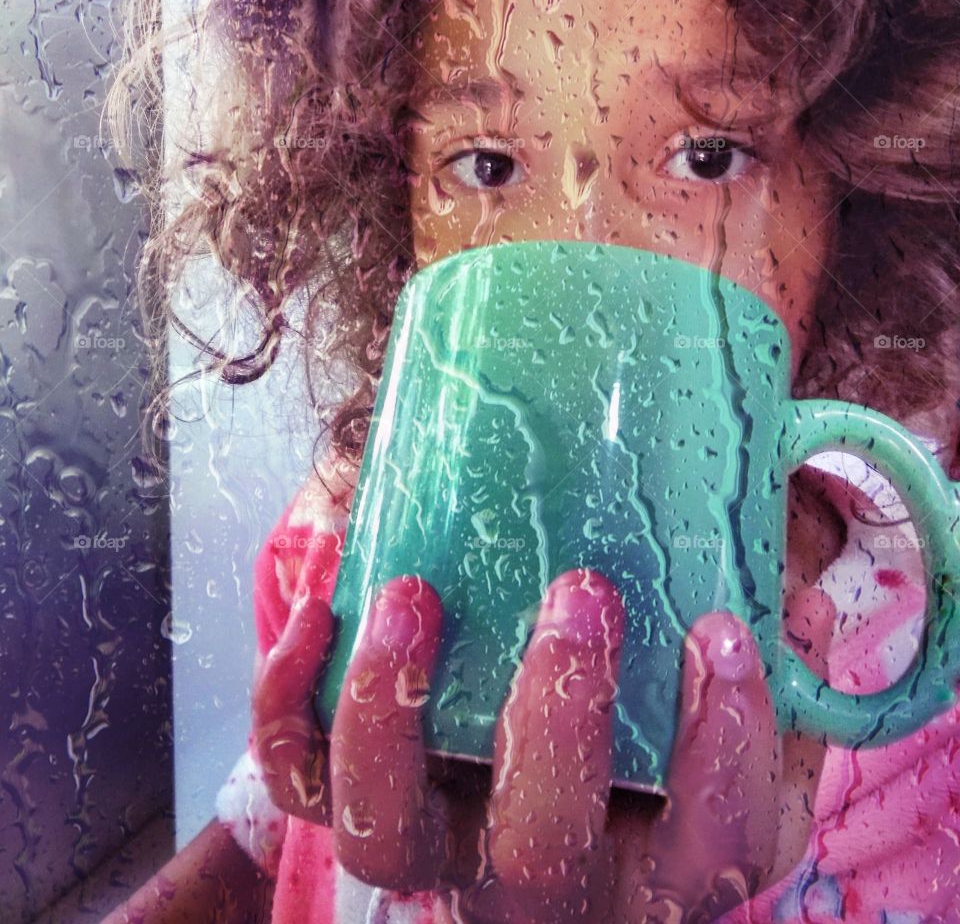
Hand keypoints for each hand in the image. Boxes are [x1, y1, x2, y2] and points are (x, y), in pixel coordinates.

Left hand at [328, 568, 831, 920]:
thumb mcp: (714, 728)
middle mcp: (539, 884)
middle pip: (540, 854)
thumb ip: (752, 681)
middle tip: (584, 595)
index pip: (709, 851)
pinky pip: (301, 780)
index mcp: (654, 872)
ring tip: (416, 597)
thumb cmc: (648, 747)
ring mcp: (435, 851)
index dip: (721, 750)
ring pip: (384, 836)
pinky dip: (292, 699)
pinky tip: (328, 607)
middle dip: (559, 721)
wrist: (537, 783)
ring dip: (391, 711)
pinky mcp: (357, 804)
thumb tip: (789, 607)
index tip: (721, 635)